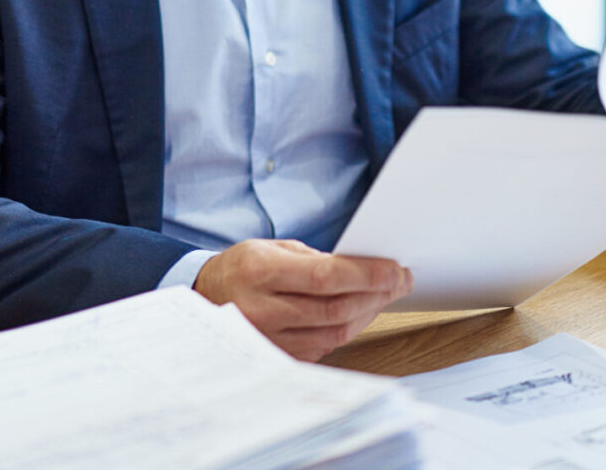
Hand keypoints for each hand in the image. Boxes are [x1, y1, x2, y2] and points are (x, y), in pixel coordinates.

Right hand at [193, 239, 412, 361]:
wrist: (204, 299)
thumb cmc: (242, 268)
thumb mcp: (271, 248)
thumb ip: (312, 260)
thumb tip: (363, 268)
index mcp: (260, 273)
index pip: (325, 277)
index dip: (366, 275)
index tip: (395, 269)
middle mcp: (263, 310)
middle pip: (335, 308)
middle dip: (376, 294)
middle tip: (400, 280)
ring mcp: (270, 338)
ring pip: (335, 331)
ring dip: (368, 312)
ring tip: (385, 294)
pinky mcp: (279, 356)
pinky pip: (325, 345)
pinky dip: (348, 328)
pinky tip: (360, 311)